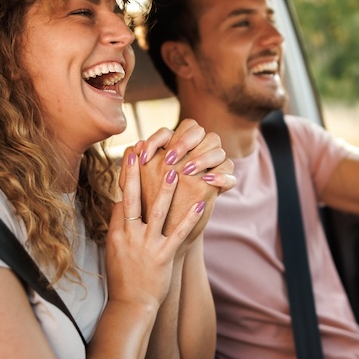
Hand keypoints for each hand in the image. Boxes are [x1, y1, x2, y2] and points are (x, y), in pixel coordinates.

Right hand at [107, 146, 205, 310]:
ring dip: (166, 190)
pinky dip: (190, 219)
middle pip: (132, 199)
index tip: (132, 157)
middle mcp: (130, 237)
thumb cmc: (123, 277)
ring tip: (174, 170)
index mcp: (116, 234)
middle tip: (140, 150)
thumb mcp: (114, 250)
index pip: (122, 200)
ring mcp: (147, 246)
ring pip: (157, 212)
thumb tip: (122, 205)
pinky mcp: (163, 257)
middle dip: (136, 174)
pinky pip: (178, 234)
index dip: (127, 179)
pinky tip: (200, 204)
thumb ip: (118, 227)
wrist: (131, 305)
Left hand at [134, 120, 234, 245]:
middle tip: (171, 160)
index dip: (160, 138)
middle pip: (199, 131)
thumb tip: (136, 146)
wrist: (165, 229)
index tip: (145, 156)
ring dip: (204, 157)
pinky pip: (228, 171)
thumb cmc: (147, 206)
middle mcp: (192, 153)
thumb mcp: (134, 188)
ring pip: (217, 149)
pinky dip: (222, 175)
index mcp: (172, 148)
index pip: (169, 129)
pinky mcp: (218, 184)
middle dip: (184, 142)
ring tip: (188, 171)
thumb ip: (129, 167)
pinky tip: (209, 181)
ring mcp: (208, 167)